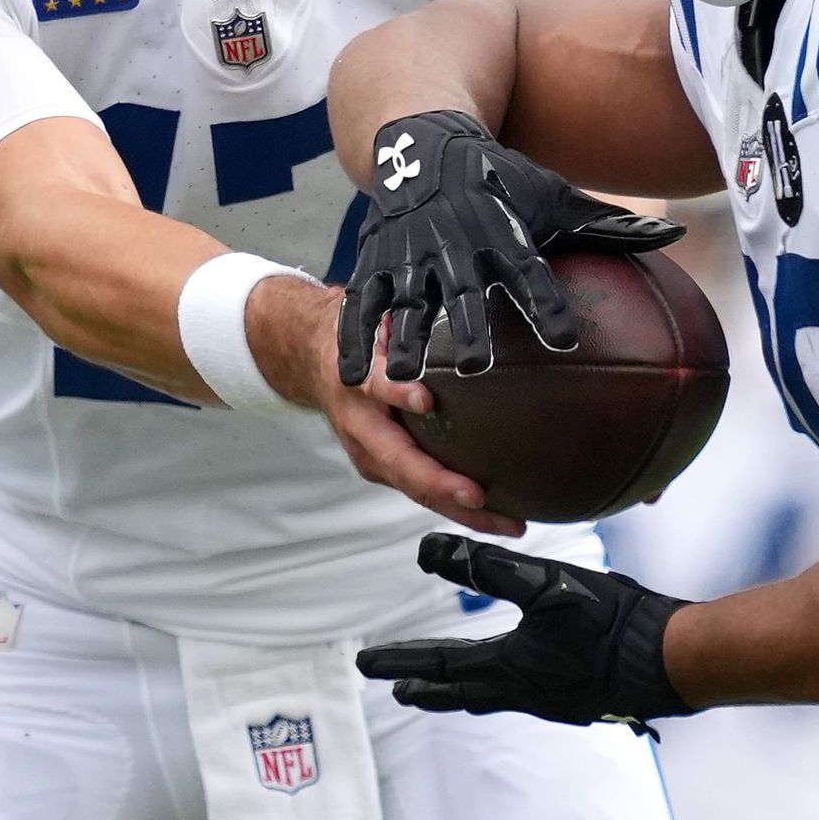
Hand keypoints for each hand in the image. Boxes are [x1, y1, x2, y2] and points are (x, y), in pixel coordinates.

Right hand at [272, 282, 524, 527]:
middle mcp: (361, 429)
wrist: (308, 360)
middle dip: (442, 485)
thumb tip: (440, 295)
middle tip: (481, 498)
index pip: (375, 387)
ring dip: (462, 512)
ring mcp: (372, 455)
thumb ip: (395, 319)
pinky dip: (460, 507)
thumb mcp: (365, 317)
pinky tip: (502, 515)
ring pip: (416, 489)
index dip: (397, 392)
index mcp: (356, 383)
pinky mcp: (384, 467)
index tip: (425, 399)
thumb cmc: (350, 335)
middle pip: (401, 462)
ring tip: (510, 524)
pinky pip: (423, 491)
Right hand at [337, 110, 680, 384]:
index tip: (563, 339)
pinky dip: (357, 338)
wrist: (422, 143)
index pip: (529, 270)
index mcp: (503, 231)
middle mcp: (454, 243)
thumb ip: (608, 225)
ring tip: (404, 381)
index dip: (544, 303)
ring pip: (406, 303)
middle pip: (462, 291)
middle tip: (473, 365)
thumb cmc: (502, 181)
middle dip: (466, 325)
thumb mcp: (552, 196)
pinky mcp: (374, 261)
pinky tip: (353, 376)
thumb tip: (672, 236)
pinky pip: (362, 305)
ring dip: (404, 340)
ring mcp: (409, 254)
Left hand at [354, 533, 696, 725]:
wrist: (672, 661)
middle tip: (400, 690)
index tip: (366, 664)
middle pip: (461, 694)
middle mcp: (524, 693)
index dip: (400, 661)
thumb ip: (485, 567)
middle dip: (428, 688)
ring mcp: (554, 702)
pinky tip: (523, 678)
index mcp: (507, 667)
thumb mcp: (544, 584)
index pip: (438, 666)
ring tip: (452, 688)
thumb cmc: (611, 621)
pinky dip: (505, 688)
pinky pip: (527, 697)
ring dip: (465, 691)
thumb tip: (426, 551)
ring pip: (494, 698)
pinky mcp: (582, 701)